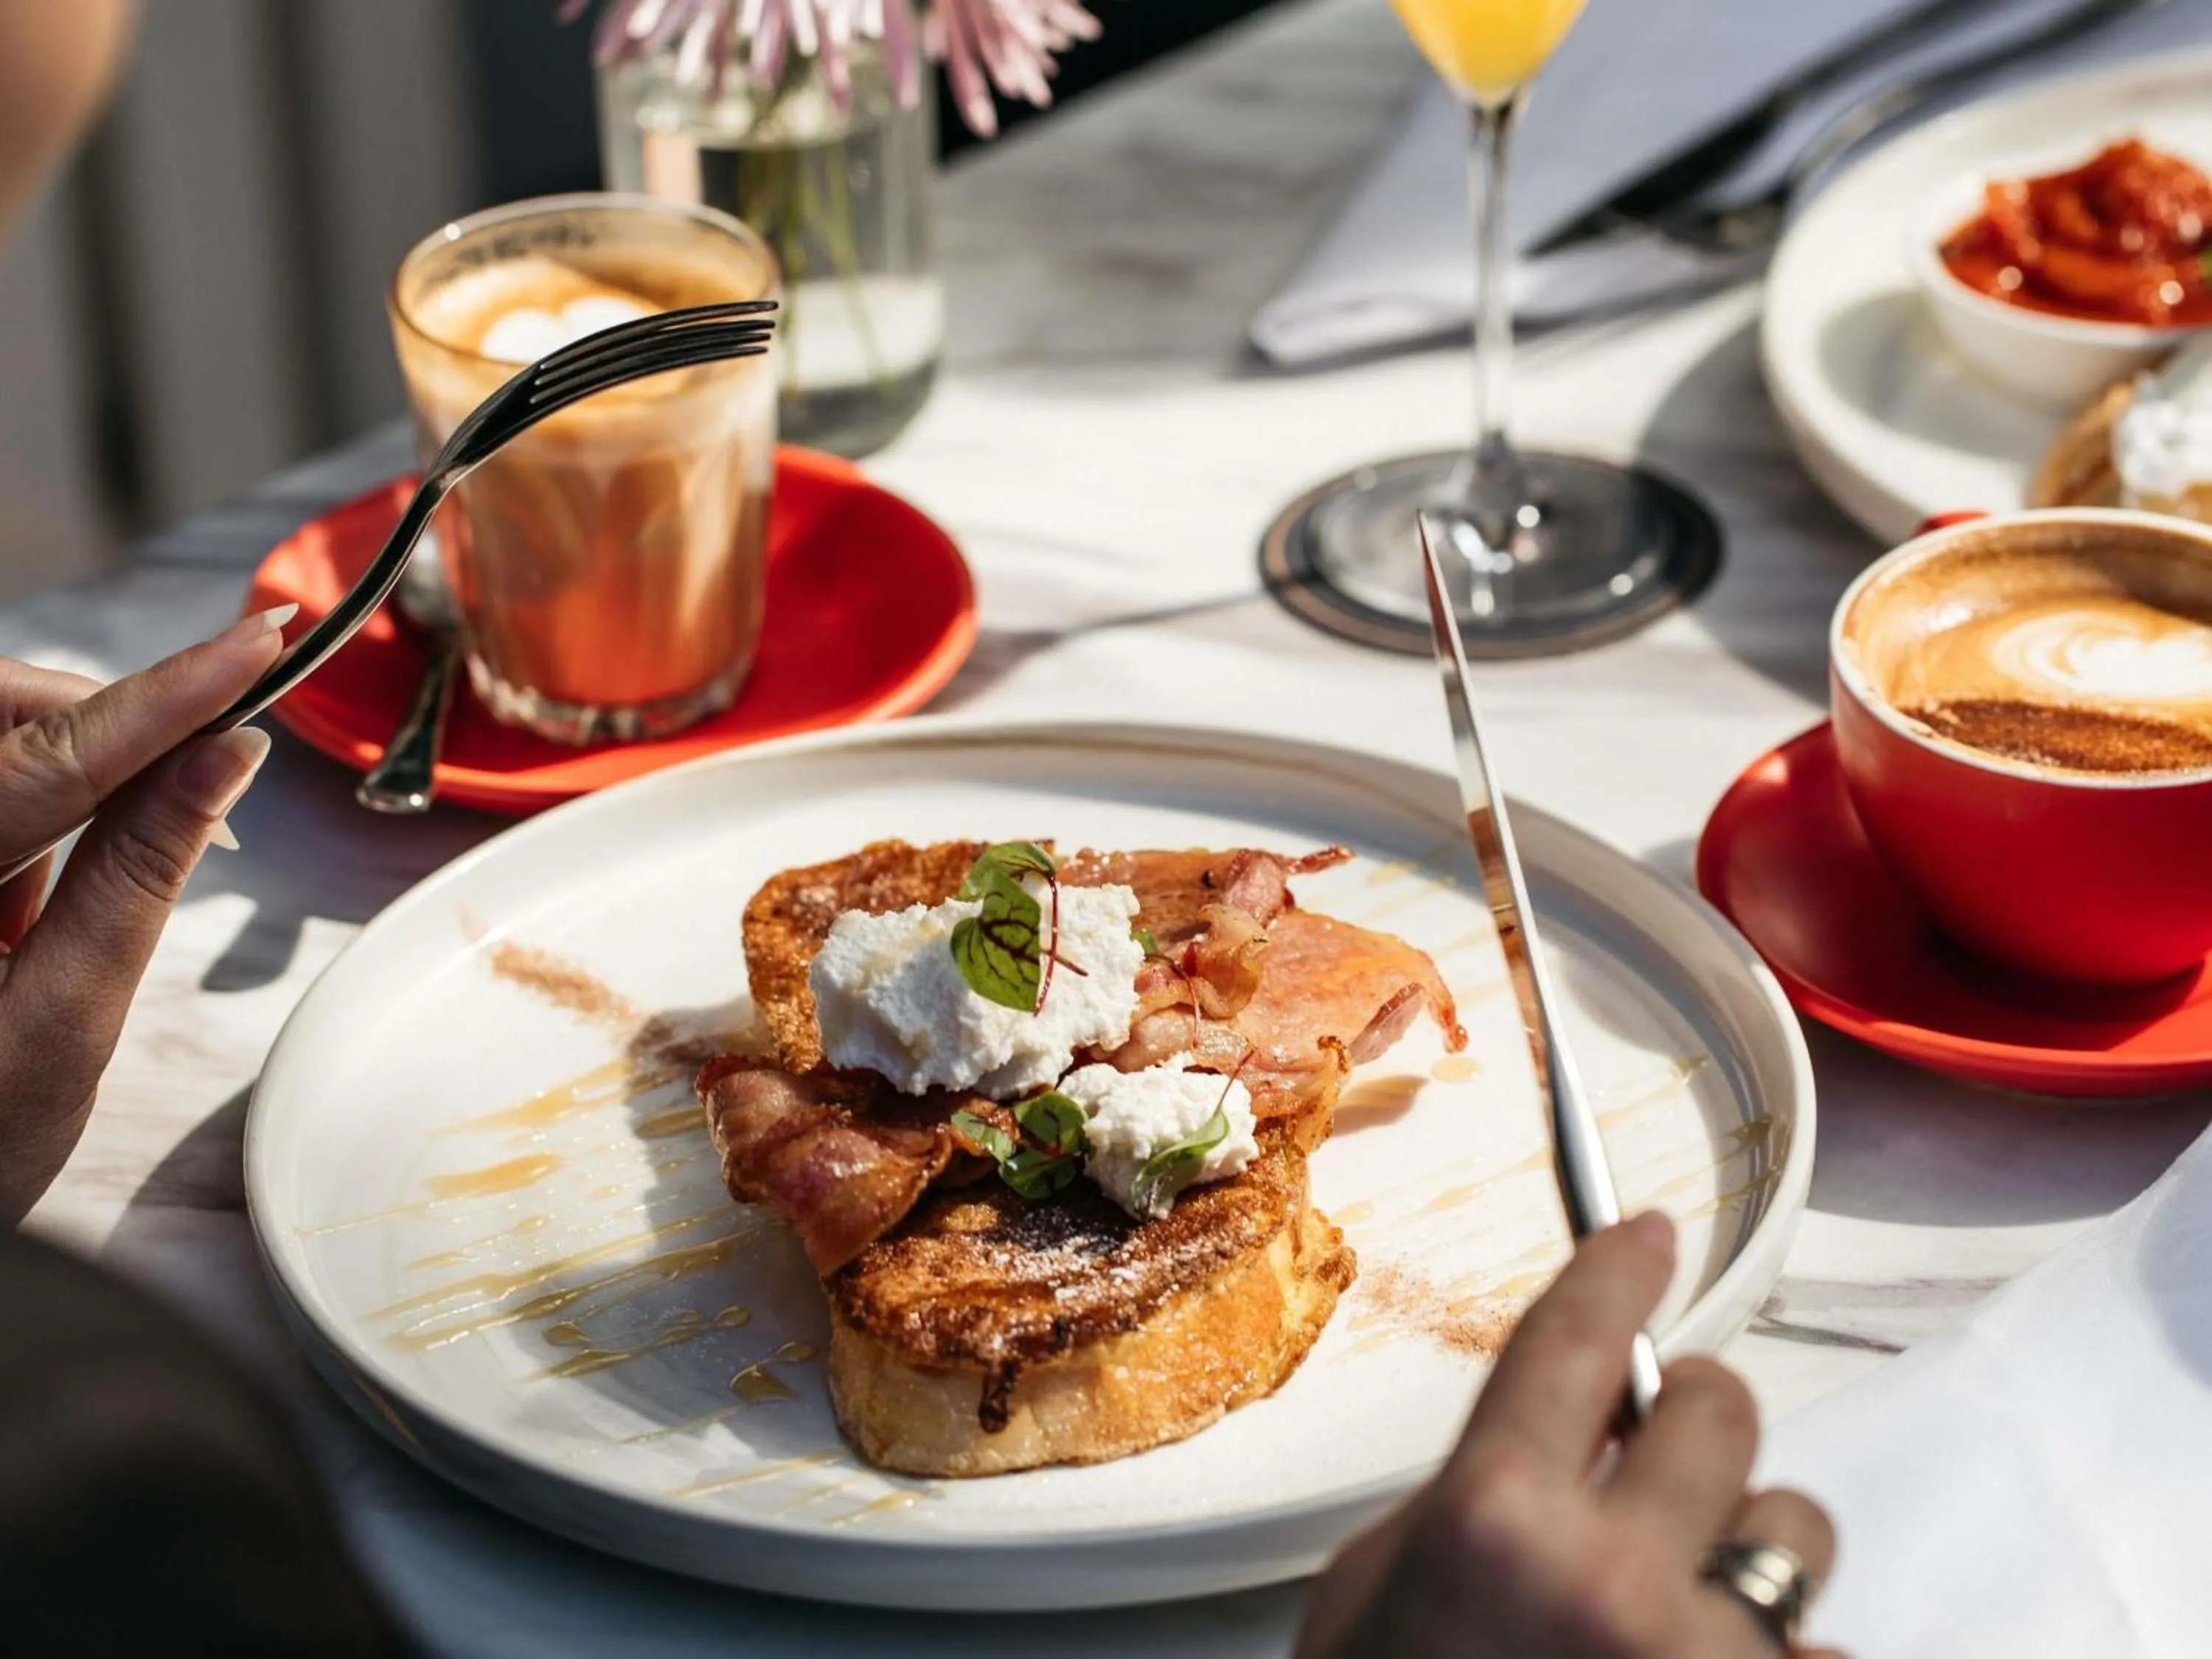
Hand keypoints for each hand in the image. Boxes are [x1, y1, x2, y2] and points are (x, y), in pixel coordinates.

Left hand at [0, 607, 288, 1223]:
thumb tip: (225, 758)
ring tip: (60, 909)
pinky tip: (21, 905)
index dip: (170, 693)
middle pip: (3, 715)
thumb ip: (139, 878)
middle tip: (200, 780)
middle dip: (104, 722)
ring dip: (66, 772)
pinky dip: (31, 803)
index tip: (265, 640)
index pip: (51, 757)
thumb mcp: (65, 1024)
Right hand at [1298, 1213, 1839, 1658]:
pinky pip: (1825, 1650)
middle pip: (1720, 1409)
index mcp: (1493, 1518)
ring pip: (1795, 1523)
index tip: (1650, 1236)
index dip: (1618, 1268)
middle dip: (1689, 1413)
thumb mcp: (1383, 1584)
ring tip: (1680, 1598)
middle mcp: (1614, 1577)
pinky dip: (1777, 1653)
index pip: (1576, 1338)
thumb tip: (1584, 1435)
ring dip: (1743, 1539)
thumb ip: (1483, 1493)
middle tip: (1654, 1449)